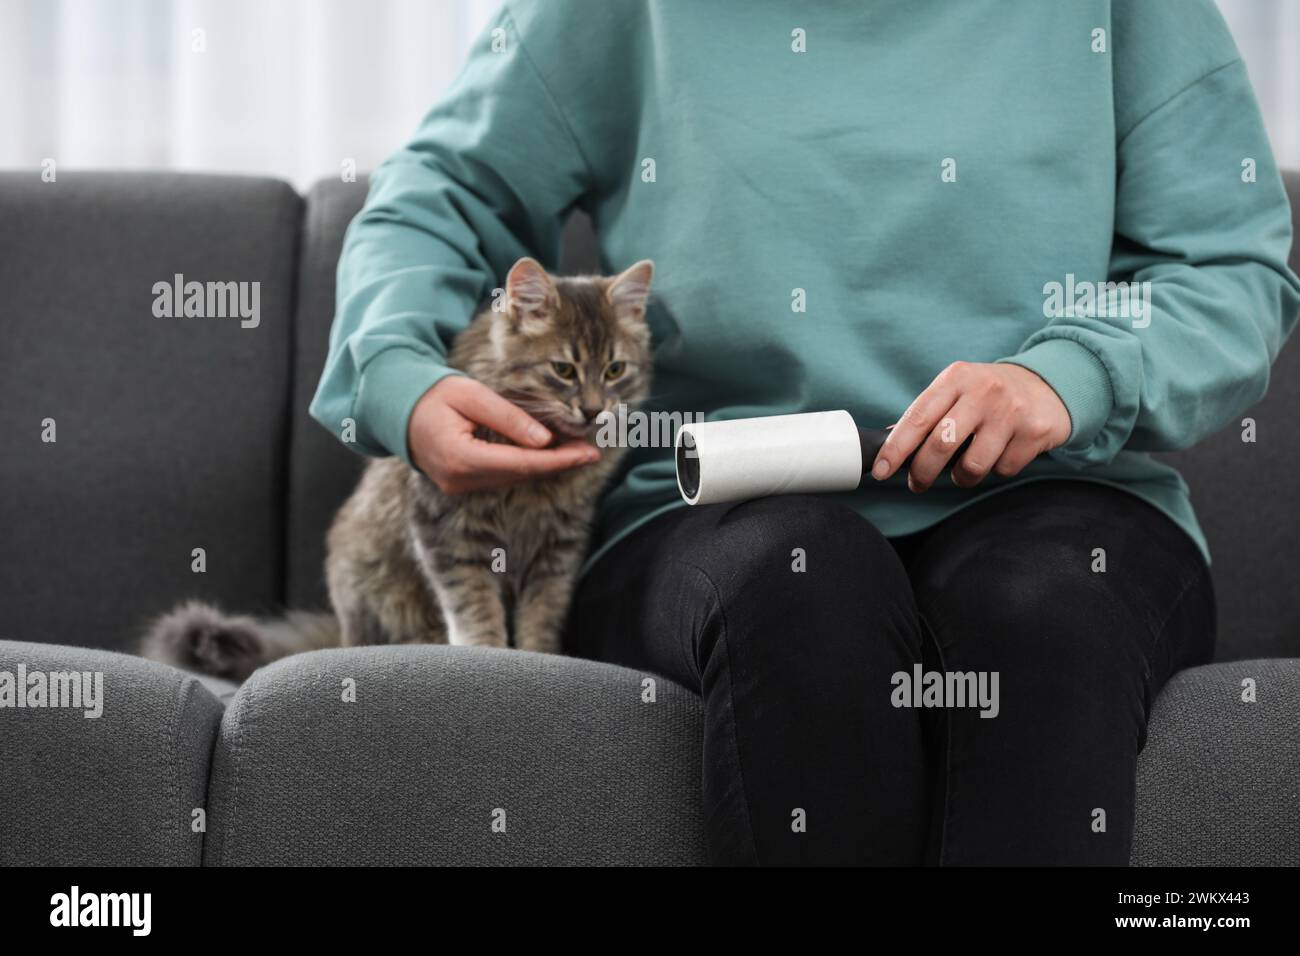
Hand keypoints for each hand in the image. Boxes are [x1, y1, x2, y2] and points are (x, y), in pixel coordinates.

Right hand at [407, 375, 599, 493]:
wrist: (398, 409)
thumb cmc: (433, 395)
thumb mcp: (471, 396)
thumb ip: (508, 418)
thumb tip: (544, 440)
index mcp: (460, 457)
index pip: (520, 463)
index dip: (558, 460)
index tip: (587, 453)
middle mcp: (459, 480)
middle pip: (521, 475)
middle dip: (559, 464)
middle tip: (591, 452)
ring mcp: (459, 486)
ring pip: (514, 478)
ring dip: (546, 466)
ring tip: (577, 451)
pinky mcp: (461, 485)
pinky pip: (502, 477)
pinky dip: (528, 466)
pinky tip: (550, 455)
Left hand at [871, 361, 1070, 492]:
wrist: (1049, 384)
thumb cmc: (989, 393)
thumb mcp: (958, 389)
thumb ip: (929, 413)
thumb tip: (892, 444)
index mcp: (956, 378)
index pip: (917, 418)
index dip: (896, 449)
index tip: (881, 471)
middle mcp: (983, 392)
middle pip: (941, 445)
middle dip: (923, 473)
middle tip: (918, 484)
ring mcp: (1011, 412)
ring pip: (972, 466)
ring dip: (961, 478)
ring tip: (962, 470)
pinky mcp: (1034, 432)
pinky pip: (1003, 470)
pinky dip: (995, 470)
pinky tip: (998, 454)